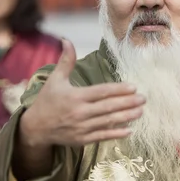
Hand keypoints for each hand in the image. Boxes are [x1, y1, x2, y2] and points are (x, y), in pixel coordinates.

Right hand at [20, 39, 143, 147]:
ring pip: (108, 122)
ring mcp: (81, 127)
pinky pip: (102, 136)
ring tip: (140, 111)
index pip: (101, 92)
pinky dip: (116, 133)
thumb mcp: (55, 80)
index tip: (133, 87)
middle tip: (143, 99)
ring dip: (126, 117)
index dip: (118, 90)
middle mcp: (79, 112)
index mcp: (75, 96)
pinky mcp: (82, 139)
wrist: (35, 128)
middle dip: (128, 102)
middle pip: (108, 107)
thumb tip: (66, 40)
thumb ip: (66, 61)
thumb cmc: (47, 101)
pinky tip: (130, 130)